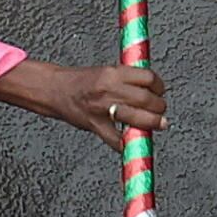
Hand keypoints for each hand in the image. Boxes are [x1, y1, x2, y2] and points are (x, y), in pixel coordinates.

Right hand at [3, 57, 165, 137]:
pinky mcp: (95, 125)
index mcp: (114, 73)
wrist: (55, 89)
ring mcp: (102, 108)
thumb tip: (152, 87)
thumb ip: (129, 79)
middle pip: (147, 99)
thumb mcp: (108, 71)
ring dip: (152, 124)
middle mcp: (109, 89)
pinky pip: (116, 139)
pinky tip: (132, 143)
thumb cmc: (81, 81)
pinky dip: (126, 145)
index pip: (148, 78)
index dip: (160, 86)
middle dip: (159, 108)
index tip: (161, 91)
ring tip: (156, 125)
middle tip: (161, 111)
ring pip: (137, 118)